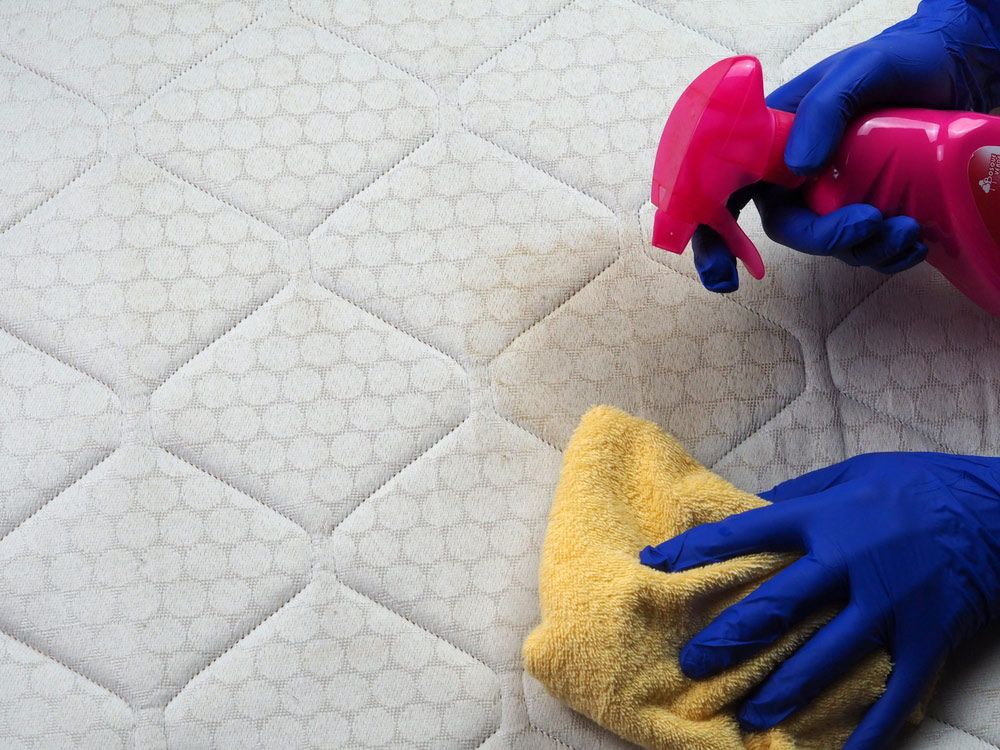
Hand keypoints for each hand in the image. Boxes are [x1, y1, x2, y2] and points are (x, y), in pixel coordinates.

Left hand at [640, 452, 999, 748]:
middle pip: (777, 606)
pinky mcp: (928, 635)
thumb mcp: (848, 472)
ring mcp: (889, 604)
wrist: (991, 506)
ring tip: (751, 717)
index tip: (657, 566)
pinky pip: (896, 691)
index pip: (745, 534)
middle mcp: (848, 562)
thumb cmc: (912, 484)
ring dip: (785, 691)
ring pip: (826, 656)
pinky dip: (871, 727)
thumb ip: (797, 494)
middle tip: (693, 662)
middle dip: (730, 638)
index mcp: (823, 517)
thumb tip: (750, 509)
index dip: (697, 551)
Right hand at [693, 0, 999, 291]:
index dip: (714, 238)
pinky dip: (889, 256)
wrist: (954, 68)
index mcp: (770, 142)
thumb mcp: (858, 70)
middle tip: (868, 225)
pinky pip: (866, 249)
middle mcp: (793, 174)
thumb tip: (797, 168)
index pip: (725, 192)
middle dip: (823, 241)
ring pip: (830, 245)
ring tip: (909, 229)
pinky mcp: (867, 209)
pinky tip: (912, 244)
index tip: (724, 275)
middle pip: (788, 228)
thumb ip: (822, 109)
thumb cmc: (897, 60)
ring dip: (867, 250)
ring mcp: (832, 195)